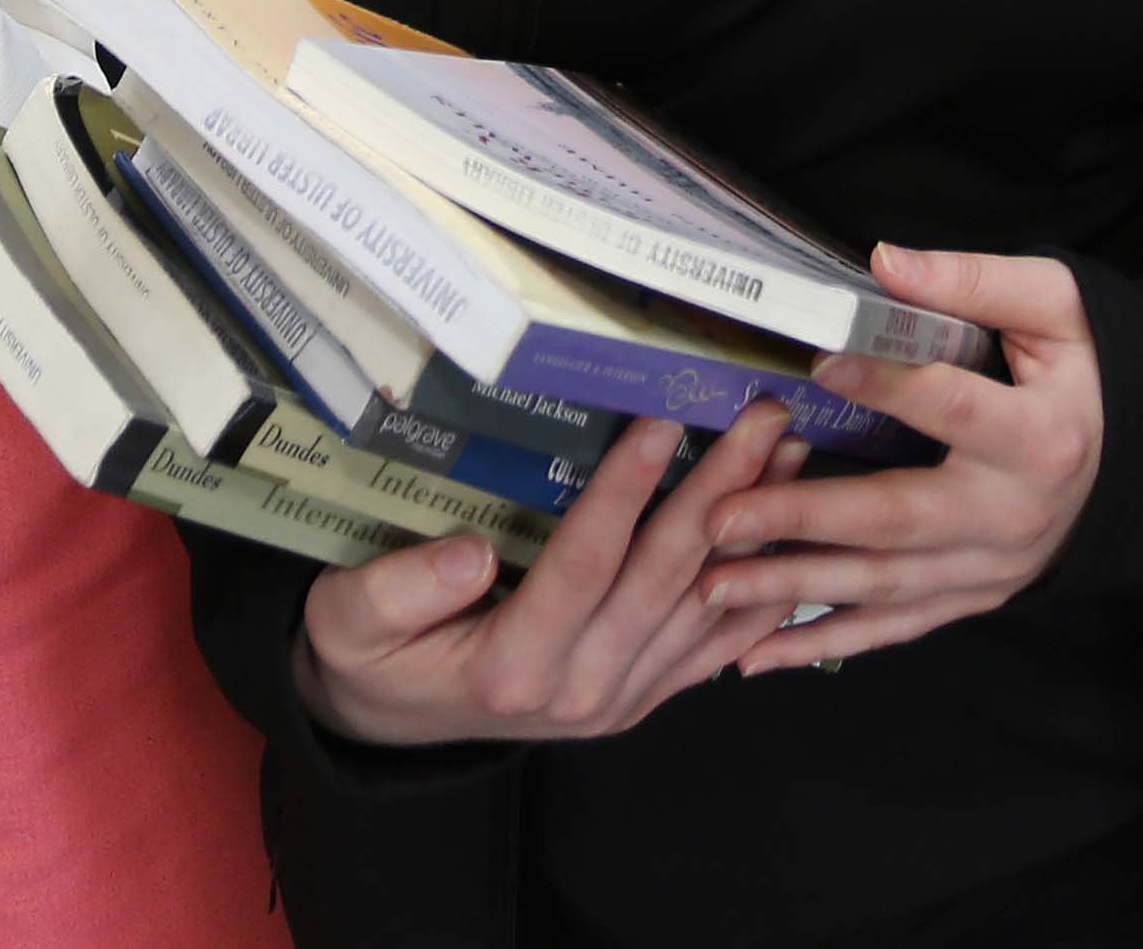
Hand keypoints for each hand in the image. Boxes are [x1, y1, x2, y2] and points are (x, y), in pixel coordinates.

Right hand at [294, 405, 788, 749]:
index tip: (664, 419)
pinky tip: (794, 540)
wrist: (392, 724)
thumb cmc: (370, 655)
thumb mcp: (347, 621)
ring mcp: (620, 701)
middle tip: (762, 418)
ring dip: (751, 528)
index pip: (583, 564)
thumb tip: (469, 551)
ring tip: (792, 453)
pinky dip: (759, 593)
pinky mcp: (643, 698)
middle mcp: (580, 692)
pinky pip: (714, 647)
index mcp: (512, 668)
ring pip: (702, 605)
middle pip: (663, 577)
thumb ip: (399, 590)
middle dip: (719, 490)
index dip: (624, 491)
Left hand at [698, 245, 1107, 673]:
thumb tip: (885, 264)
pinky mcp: (972, 599)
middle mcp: (1012, 515)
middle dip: (805, 522)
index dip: (887, 384)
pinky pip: (894, 629)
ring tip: (713, 584)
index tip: (817, 362)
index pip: (952, 408)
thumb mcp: (1056, 307)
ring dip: (795, 591)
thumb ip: (974, 283)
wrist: (1137, 459)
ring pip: (884, 588)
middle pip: (899, 519)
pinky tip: (758, 653)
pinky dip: (825, 643)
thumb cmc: (1084, 373)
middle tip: (723, 516)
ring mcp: (990, 569)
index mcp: (1041, 437)